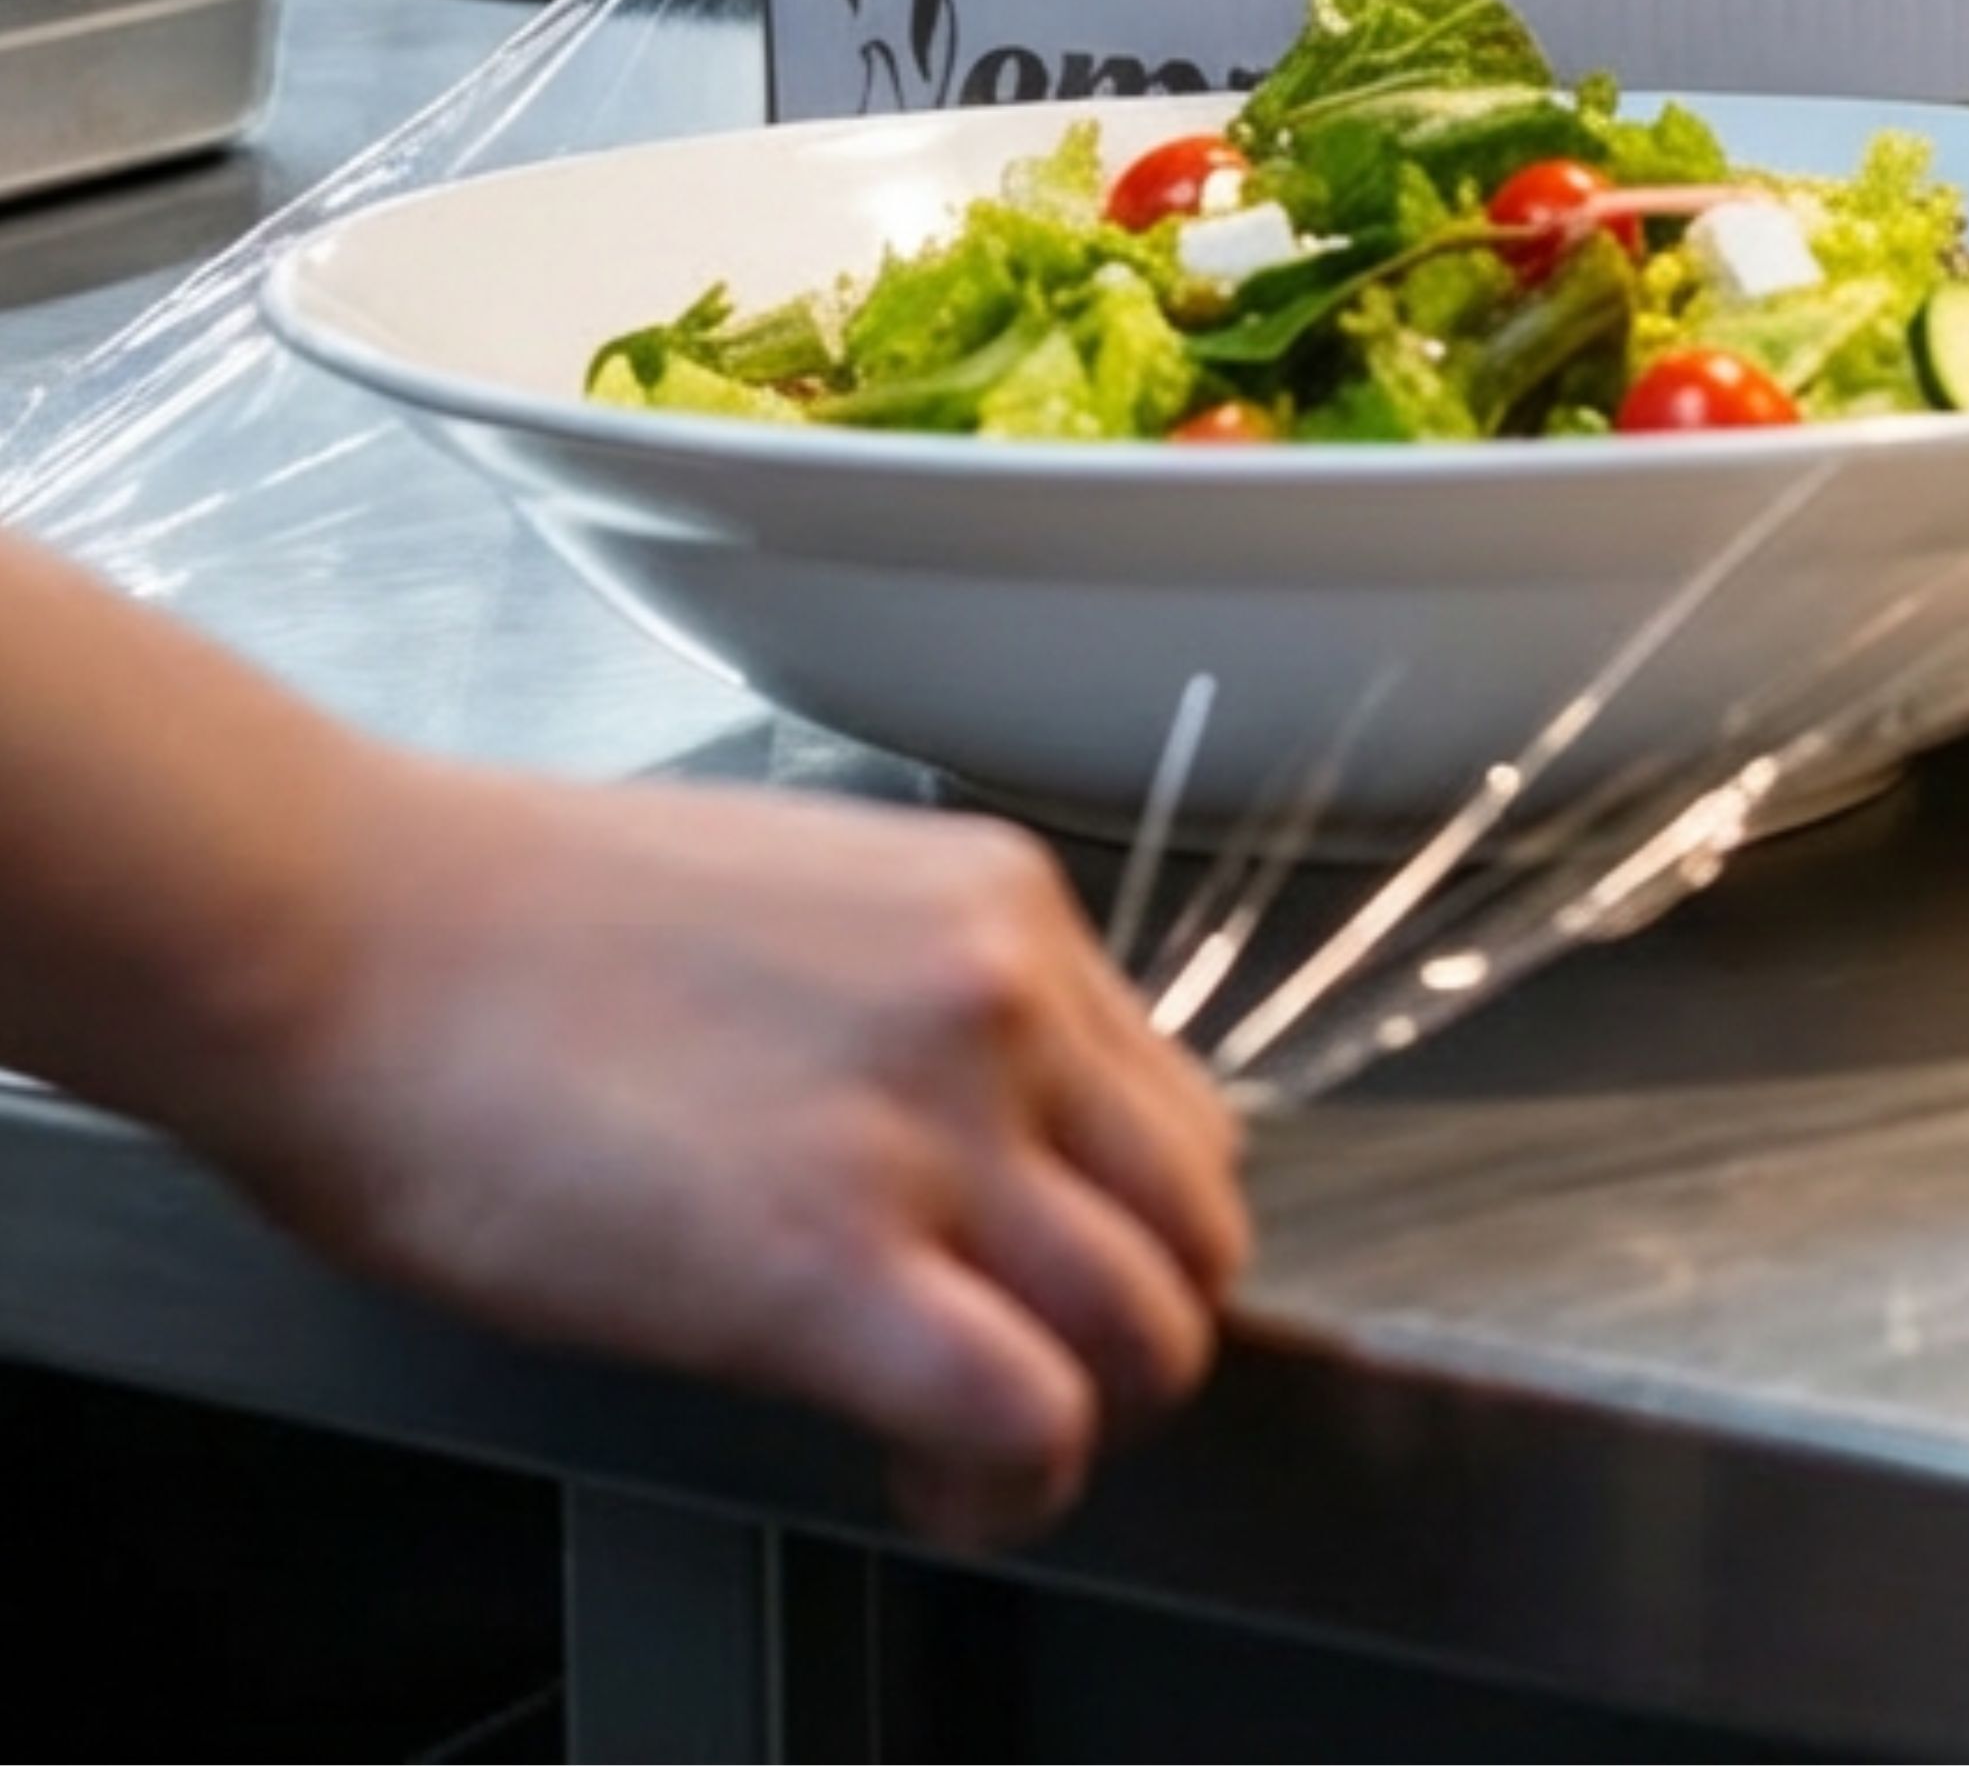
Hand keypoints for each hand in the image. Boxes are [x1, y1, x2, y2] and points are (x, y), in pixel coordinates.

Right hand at [213, 766, 1248, 1549]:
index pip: (1169, 1101)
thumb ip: (915, 1006)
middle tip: (1042, 1386)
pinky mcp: (830, 1261)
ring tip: (983, 1452)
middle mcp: (1003, 999)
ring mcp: (933, 1125)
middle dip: (1141, 1337)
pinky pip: (1031, 1412)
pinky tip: (935, 1484)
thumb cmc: (507, 933)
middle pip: (1196, 1220)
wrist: (350, 931)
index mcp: (996, 905)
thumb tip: (958, 1130)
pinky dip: (1013, 1484)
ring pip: (1152, 1328)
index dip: (1129, 1225)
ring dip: (1091, 1423)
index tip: (1057, 1280)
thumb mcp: (792, 907)